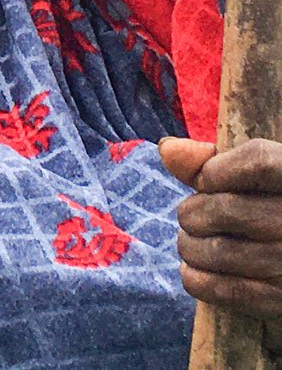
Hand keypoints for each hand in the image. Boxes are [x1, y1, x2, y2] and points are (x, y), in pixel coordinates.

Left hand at [161, 136, 281, 322]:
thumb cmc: (272, 208)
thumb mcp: (262, 179)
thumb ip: (215, 161)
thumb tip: (167, 149)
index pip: (258, 162)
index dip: (216, 170)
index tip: (204, 181)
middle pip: (226, 208)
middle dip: (193, 212)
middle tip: (192, 216)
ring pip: (217, 251)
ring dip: (189, 246)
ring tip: (192, 242)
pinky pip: (224, 289)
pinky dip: (195, 278)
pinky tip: (192, 269)